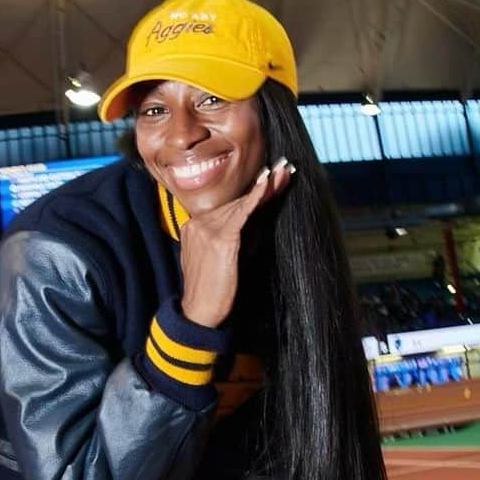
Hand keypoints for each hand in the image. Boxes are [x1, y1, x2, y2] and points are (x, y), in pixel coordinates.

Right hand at [179, 156, 293, 328]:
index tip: (269, 174)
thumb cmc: (215, 288)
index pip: (227, 205)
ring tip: (284, 172)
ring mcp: (206, 229)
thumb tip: (262, 211)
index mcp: (195, 226)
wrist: (200, 312)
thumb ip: (242, 233)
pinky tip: (267, 184)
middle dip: (263, 185)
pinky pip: (241, 213)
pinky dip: (255, 198)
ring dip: (265, 188)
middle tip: (284, 167)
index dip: (251, 190)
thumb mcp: (227, 254)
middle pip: (235, 201)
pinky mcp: (219, 239)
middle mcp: (198, 223)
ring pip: (240, 205)